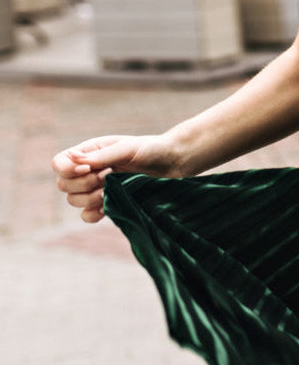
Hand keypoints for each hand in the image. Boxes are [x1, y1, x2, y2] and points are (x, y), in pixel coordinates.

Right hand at [52, 134, 177, 223]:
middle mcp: (90, 170)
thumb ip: (102, 156)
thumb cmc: (152, 150)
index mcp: (91, 152)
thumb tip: (74, 159)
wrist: (173, 164)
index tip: (90, 168)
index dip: (68, 169)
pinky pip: (86, 216)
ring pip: (73, 201)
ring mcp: (97, 188)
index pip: (60, 163)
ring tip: (112, 188)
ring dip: (90, 198)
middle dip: (83, 183)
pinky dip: (93, 214)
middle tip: (108, 176)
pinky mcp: (107, 204)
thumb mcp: (128, 148)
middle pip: (63, 185)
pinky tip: (108, 205)